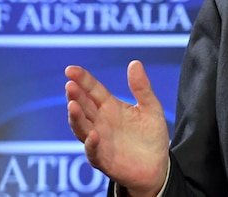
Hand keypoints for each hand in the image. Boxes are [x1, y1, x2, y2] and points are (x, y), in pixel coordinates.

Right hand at [65, 60, 169, 196]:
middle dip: (76, 96)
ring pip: (82, 128)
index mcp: (110, 107)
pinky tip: (93, 134)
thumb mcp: (151, 107)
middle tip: (70, 85)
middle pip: (84, 107)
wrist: (156, 164)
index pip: (93, 90)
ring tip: (72, 105)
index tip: (70, 70)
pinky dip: (91, 143)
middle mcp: (100, 122)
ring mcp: (99, 140)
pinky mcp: (103, 159)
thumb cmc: (151, 135)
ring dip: (75, 118)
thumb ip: (142, 87)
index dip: (83, 80)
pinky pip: (93, 151)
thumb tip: (135, 63)